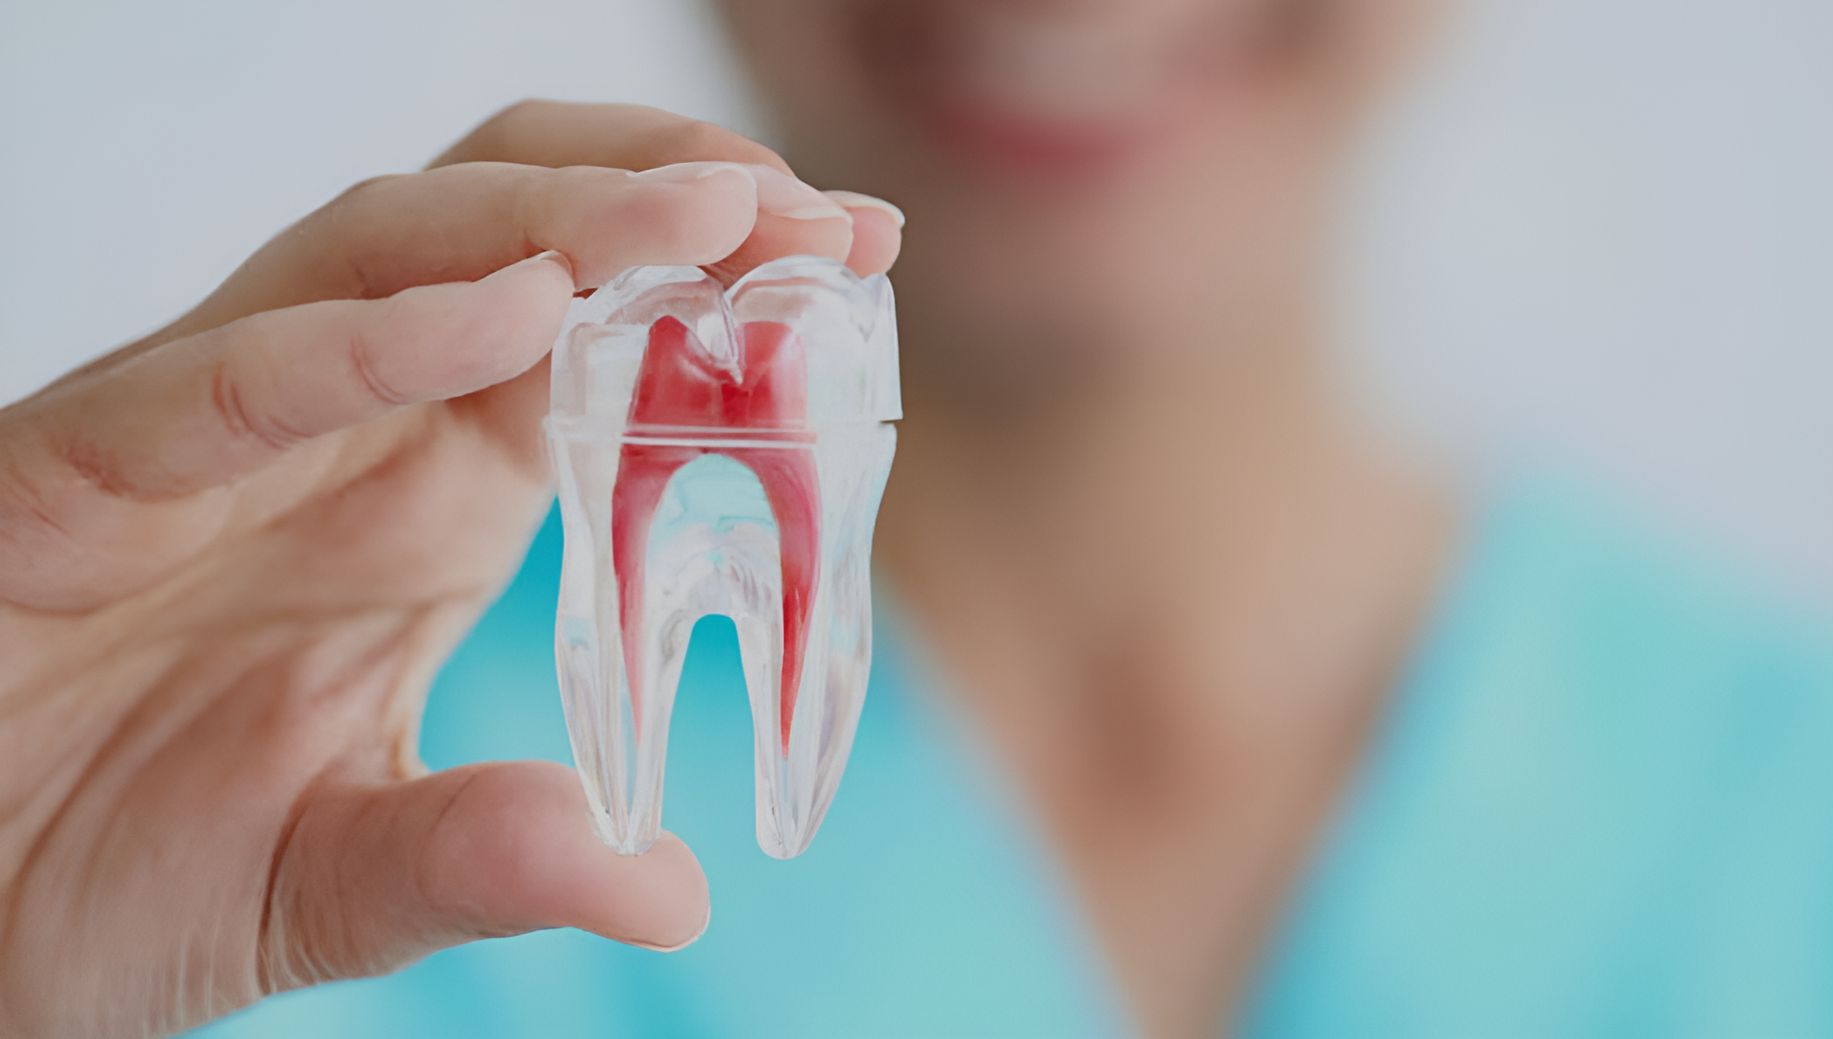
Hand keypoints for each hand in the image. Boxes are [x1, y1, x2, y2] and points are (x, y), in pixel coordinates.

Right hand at [0, 101, 903, 1037]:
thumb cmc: (98, 875)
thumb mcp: (333, 880)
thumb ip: (483, 861)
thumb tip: (669, 891)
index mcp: (419, 500)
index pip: (591, 334)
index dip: (719, 284)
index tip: (855, 259)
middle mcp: (329, 433)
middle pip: (506, 231)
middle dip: (664, 196)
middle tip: (815, 213)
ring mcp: (204, 438)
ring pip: (379, 251)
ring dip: (555, 218)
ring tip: (706, 216)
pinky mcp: (76, 474)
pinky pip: (227, 375)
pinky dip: (366, 337)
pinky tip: (507, 312)